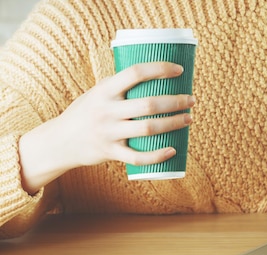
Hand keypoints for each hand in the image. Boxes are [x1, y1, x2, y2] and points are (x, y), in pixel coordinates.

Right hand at [19, 62, 194, 193]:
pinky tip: (174, 149)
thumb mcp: (97, 93)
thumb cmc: (86, 113)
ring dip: (173, 123)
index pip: (135, 73)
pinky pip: (138, 157)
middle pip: (148, 104)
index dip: (160, 69)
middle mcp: (106, 110)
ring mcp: (108, 132)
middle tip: (191, 100)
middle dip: (175, 102)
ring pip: (148, 128)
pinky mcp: (110, 152)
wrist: (60, 141)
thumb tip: (154, 76)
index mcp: (104, 90)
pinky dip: (158, 155)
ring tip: (188, 119)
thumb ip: (120, 87)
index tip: (180, 71)